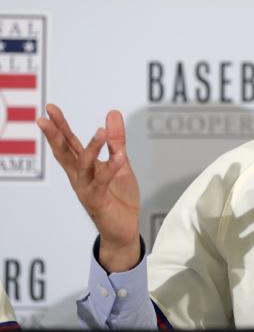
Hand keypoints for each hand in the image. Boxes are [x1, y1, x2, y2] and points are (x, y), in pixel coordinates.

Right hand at [37, 104, 140, 271]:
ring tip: (100, 131)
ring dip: (91, 148)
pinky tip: (119, 156)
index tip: (51, 109)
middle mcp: (80, 177)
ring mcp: (86, 189)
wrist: (124, 228)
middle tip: (44, 118)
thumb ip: (116, 141)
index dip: (60, 126)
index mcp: (83, 167)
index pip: (69, 143)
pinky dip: (111, 168)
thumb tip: (112, 113)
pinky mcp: (98, 201)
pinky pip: (103, 182)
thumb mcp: (120, 162)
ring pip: (83, 166)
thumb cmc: (118, 196)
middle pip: (64, 153)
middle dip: (55, 135)